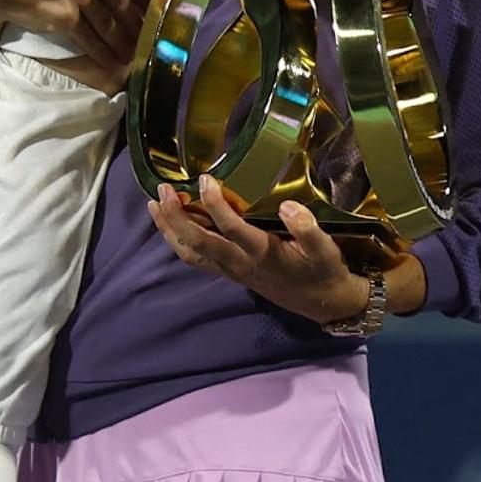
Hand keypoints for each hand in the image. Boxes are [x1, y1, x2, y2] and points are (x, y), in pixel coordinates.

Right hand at [0, 0, 149, 68]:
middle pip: (122, 3)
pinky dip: (104, 52)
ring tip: (135, 55)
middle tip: (149, 40)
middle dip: (137, 25)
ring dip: (124, 43)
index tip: (155, 11)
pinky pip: (90, 38)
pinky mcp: (65, 17)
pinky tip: (113, 62)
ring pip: (109, 23)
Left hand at [147, 175, 372, 325]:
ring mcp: (230, 269)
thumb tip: (289, 207)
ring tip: (154, 203)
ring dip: (169, 229)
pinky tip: (169, 223)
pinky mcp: (228, 271)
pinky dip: (177, 240)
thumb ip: (308, 230)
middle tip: (163, 189)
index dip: (215, 204)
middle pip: (199, 242)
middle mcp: (240, 263)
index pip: (231, 228)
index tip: (204, 179)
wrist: (322, 302)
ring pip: (190, 253)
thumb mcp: (326, 251)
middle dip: (177, 217)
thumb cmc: (323, 271)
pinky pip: (195, 258)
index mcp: (262, 254)